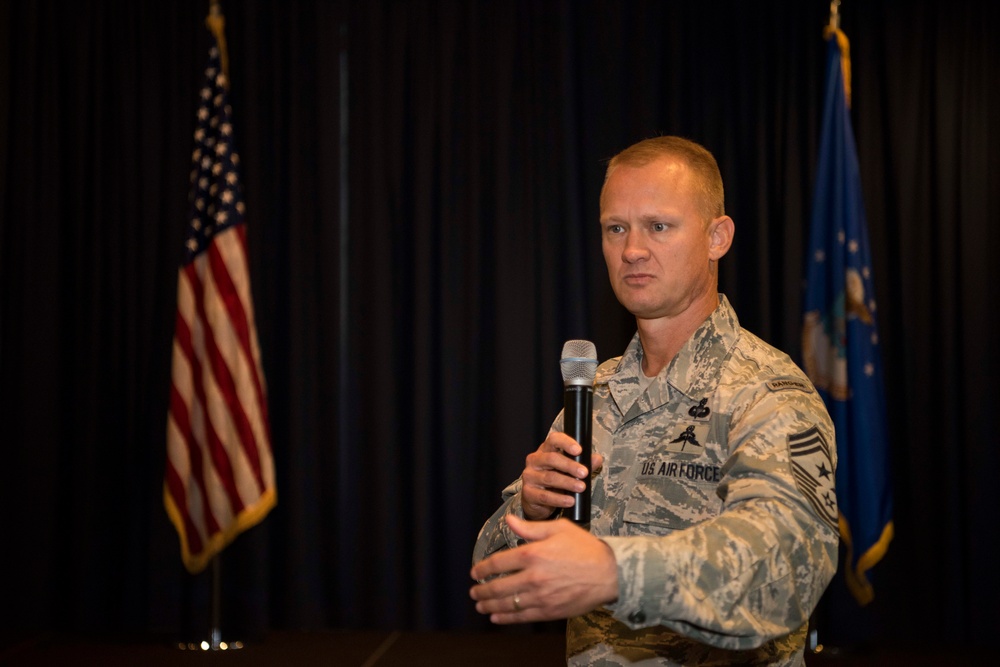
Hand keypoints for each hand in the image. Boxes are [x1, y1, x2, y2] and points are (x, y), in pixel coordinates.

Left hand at [469, 515, 617, 623]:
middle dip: (481, 590)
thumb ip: (530, 527)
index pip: (498, 563)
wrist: (609, 573)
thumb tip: (509, 520)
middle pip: (498, 587)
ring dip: (489, 605)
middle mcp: (533, 576)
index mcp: (533, 554)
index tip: (475, 572)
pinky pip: (522, 616)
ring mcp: (540, 596)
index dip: (482, 568)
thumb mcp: (558, 529)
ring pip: (507, 604)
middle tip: (474, 591)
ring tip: (480, 605)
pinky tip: (496, 617)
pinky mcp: (549, 611)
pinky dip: (505, 618)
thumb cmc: (585, 548)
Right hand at [520, 431, 604, 520]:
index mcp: (545, 450)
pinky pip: (544, 496)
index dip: (566, 443)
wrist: (537, 500)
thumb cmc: (555, 478)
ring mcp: (530, 476)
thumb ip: (584, 463)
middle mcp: (535, 460)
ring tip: (581, 488)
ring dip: (567, 483)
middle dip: (570, 466)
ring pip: (549, 478)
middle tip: (584, 473)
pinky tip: (570, 501)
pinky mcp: (528, 493)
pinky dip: (559, 499)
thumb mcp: (569, 469)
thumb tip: (597, 459)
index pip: (553, 440)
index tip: (579, 450)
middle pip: (551, 459)